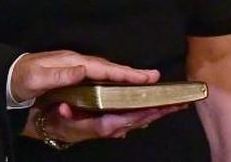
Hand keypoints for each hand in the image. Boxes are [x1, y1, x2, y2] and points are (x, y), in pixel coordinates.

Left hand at [9, 50, 159, 103]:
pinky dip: (115, 85)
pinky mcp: (73, 82)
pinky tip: (123, 92)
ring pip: (108, 77)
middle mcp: (77, 67)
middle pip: (111, 72)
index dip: (127, 73)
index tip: (148, 77)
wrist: (4, 82)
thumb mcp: (35, 77)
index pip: (105, 68)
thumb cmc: (18, 79)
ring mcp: (76, 74)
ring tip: (146, 86)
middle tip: (156, 80)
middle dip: (134, 76)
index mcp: (72, 64)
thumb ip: (58, 74)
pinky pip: (100, 84)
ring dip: (127, 81)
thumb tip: (83, 69)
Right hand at [24, 102, 186, 143]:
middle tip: (181, 103)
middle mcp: (110, 128)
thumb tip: (63, 107)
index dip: (146, 111)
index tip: (163, 105)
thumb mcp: (58, 117)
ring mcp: (112, 127)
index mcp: (101, 125)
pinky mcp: (112, 124)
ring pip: (140, 121)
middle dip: (160, 112)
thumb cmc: (55, 120)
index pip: (129, 118)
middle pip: (140, 120)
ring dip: (158, 113)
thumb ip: (64, 113)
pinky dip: (148, 114)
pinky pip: (134, 119)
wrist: (49, 127)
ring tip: (176, 105)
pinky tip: (158, 109)